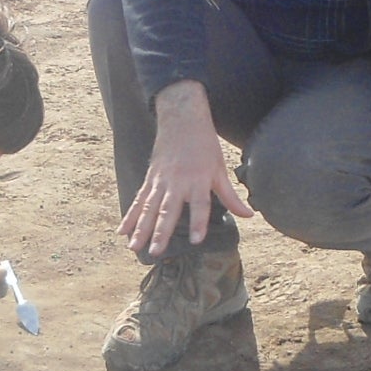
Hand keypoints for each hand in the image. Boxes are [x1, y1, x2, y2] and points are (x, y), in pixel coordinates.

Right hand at [118, 81, 253, 256]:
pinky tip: (122, 230)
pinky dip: (130, 215)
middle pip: (168, 210)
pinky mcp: (150, 178)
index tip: (194, 240)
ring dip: (140, 228)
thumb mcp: (220, 169)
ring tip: (133, 247)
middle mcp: (178, 182)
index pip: (199, 205)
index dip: (198, 222)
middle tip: (155, 252)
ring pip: (149, 208)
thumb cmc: (204, 144)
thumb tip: (248, 215)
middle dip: (160, 232)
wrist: (182, 119)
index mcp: (198, 179)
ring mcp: (161, 180)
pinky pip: (139, 199)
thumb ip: (230, 196)